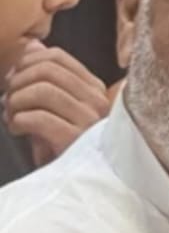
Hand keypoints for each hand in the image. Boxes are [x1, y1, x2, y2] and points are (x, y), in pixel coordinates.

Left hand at [4, 42, 109, 165]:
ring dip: (16, 101)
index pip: (57, 57)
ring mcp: (89, 121)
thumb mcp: (55, 107)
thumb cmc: (64, 146)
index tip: (12, 79)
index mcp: (94, 89)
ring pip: (42, 90)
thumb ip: (46, 77)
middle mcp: (96, 101)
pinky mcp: (75, 140)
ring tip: (10, 115)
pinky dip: (19, 121)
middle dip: (17, 82)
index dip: (26, 62)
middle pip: (47, 70)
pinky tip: (17, 129)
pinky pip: (39, 118)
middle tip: (7, 99)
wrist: (76, 187)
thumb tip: (33, 45)